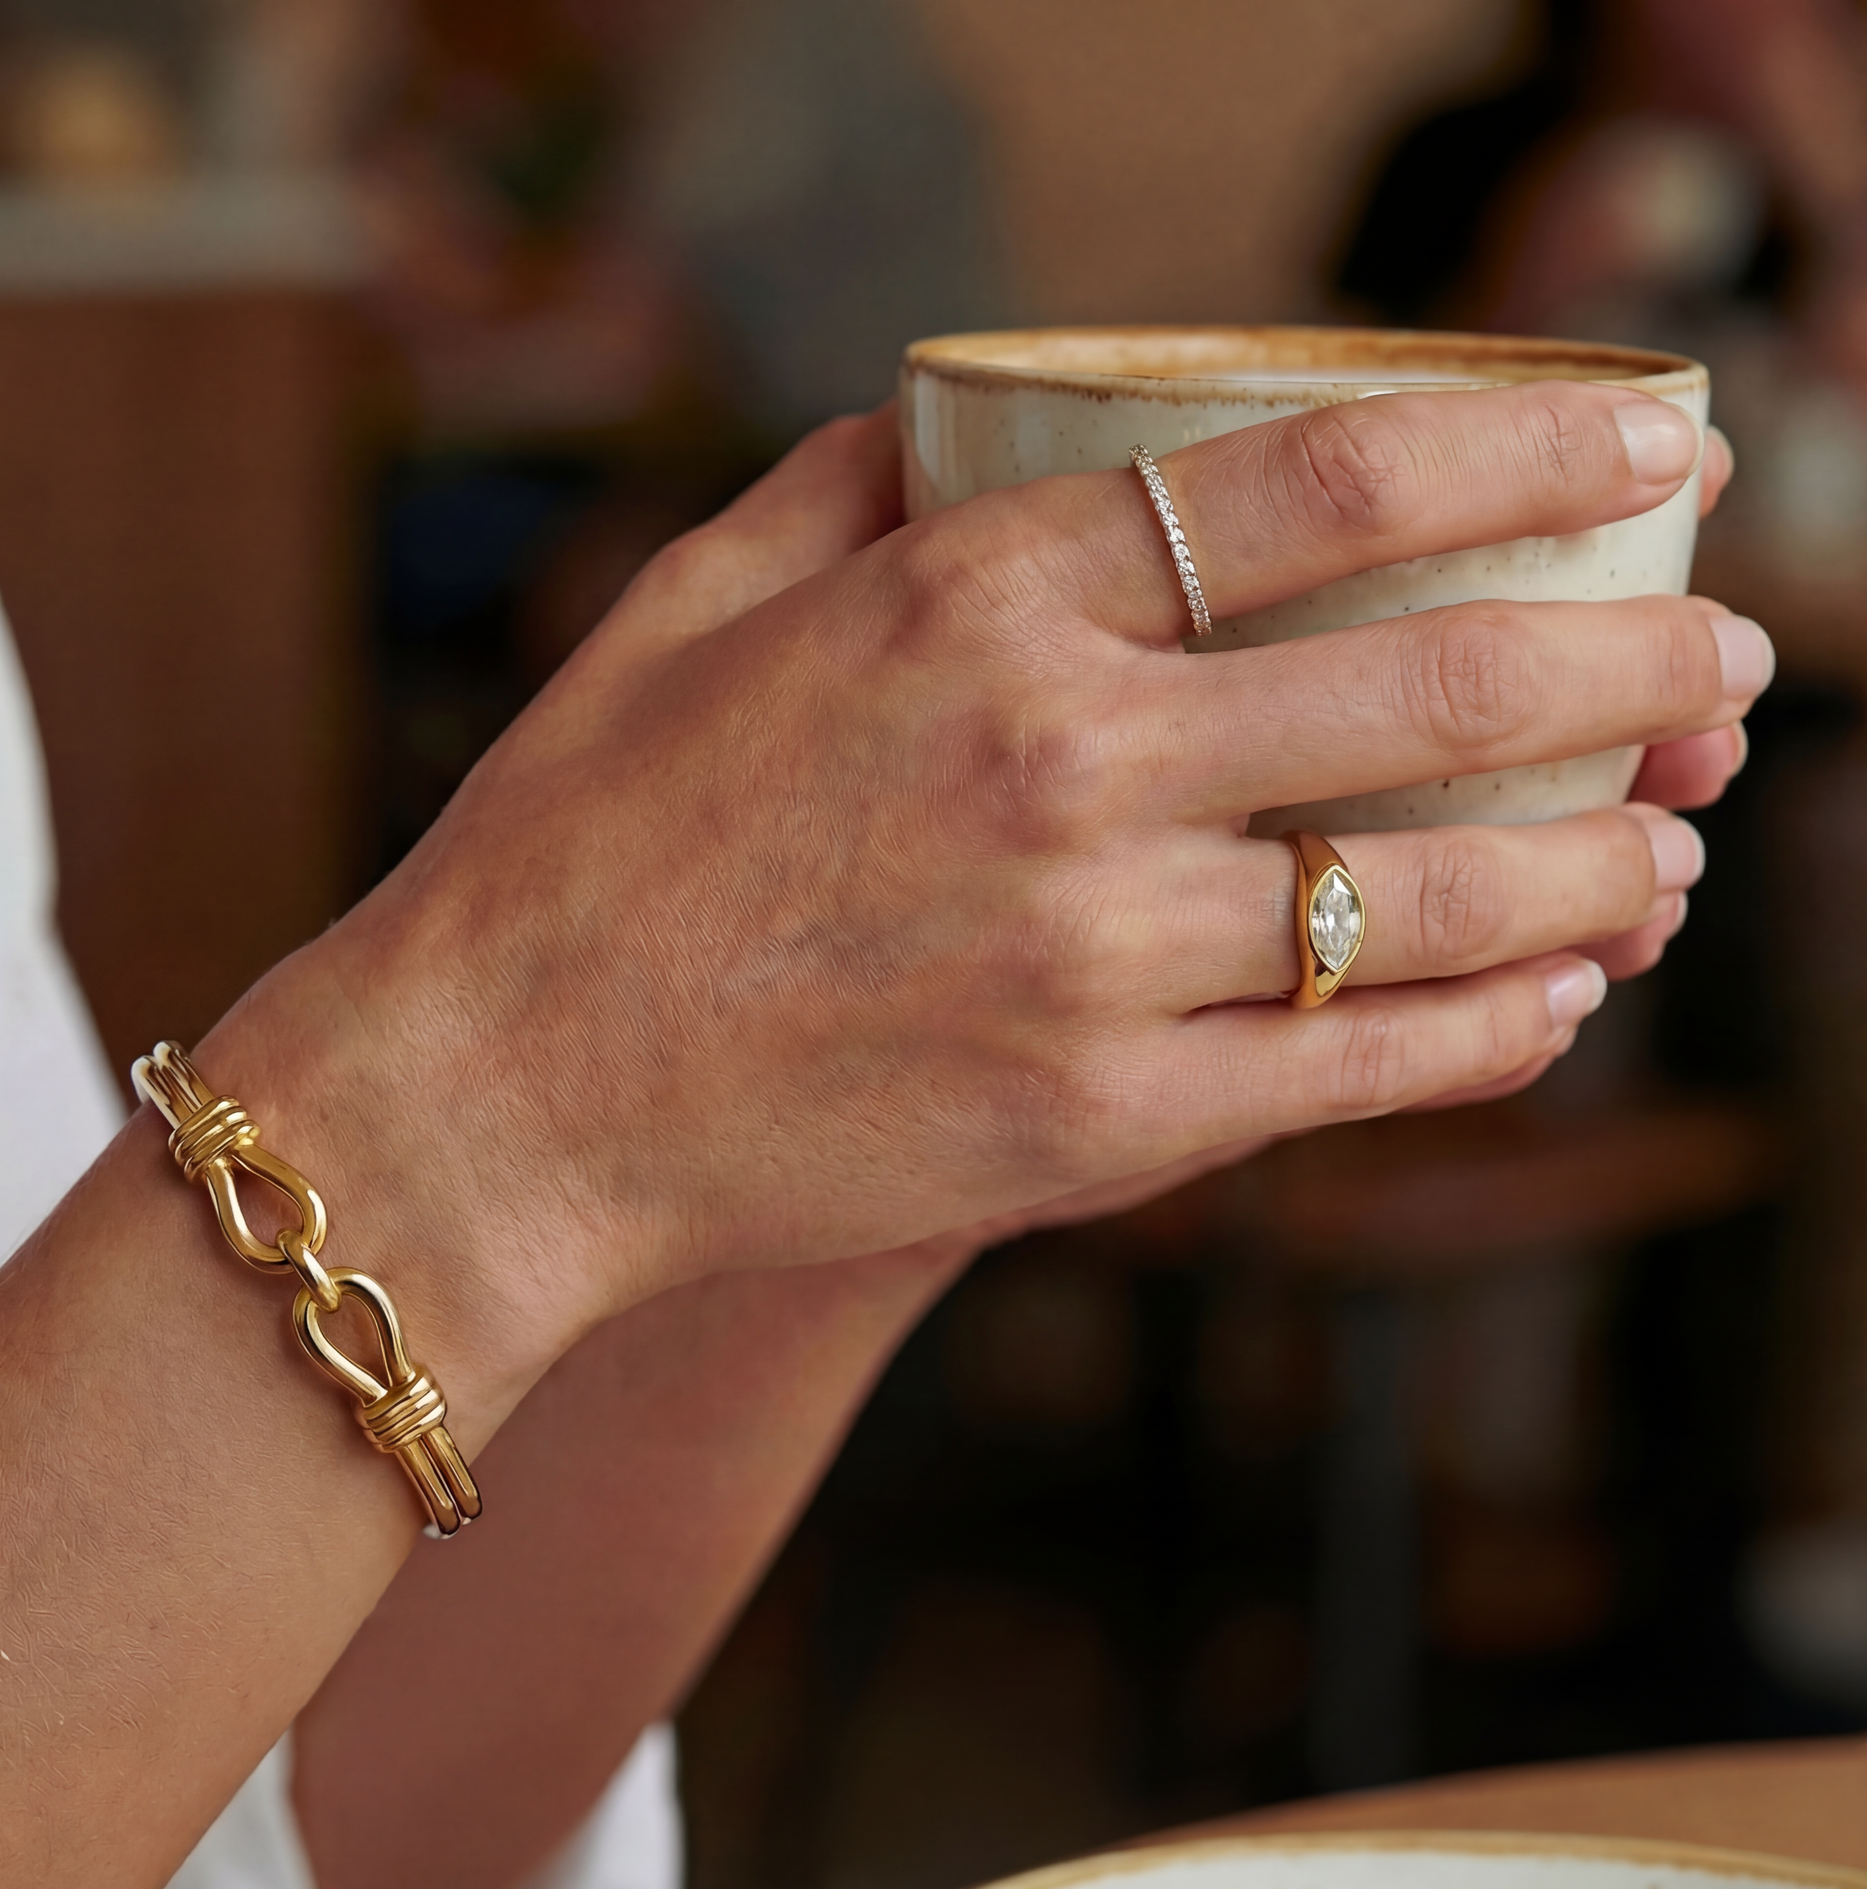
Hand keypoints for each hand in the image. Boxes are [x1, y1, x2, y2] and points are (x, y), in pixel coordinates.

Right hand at [216, 385, 1766, 1395]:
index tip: (1656, 445)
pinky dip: (1488, 1033)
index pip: (1326, 487)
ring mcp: (1093, 960)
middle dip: (1632, 663)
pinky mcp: (1096, 1125)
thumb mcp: (697, 606)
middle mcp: (1064, 768)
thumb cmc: (583, 841)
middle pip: (1438, 691)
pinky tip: (1554, 999)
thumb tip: (971, 424)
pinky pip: (1356, 1072)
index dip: (1531, 451)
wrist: (502, 1093)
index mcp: (973, 607)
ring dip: (1599, 866)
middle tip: (1726, 657)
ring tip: (1670, 843)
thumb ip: (855, 492)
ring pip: (1435, 903)